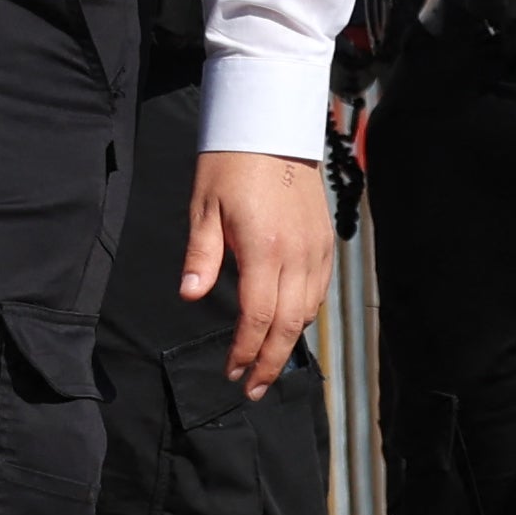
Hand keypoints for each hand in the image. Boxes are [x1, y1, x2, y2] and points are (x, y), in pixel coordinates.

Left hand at [185, 152, 335, 393]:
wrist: (273, 124)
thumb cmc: (231, 163)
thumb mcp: (204, 205)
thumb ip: (201, 254)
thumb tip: (190, 296)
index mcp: (264, 248)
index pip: (257, 317)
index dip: (245, 352)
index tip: (231, 374)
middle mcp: (296, 253)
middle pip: (289, 324)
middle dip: (270, 362)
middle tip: (253, 390)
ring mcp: (315, 247)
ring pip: (309, 311)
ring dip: (289, 344)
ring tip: (269, 366)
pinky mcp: (324, 240)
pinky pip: (320, 290)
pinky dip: (306, 315)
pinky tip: (291, 327)